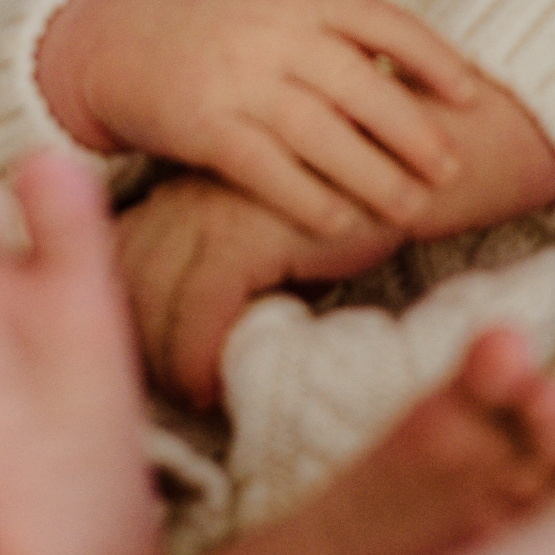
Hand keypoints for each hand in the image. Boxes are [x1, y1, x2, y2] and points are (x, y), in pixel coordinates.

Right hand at [38, 0, 477, 236]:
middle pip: (360, 85)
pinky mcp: (202, 126)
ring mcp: (235, 79)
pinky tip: (341, 225)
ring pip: (321, 134)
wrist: (103, 37)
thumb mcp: (264, 5)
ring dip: (373, 176)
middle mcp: (269, 33)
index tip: (471, 93)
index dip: (432, 56)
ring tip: (410, 209)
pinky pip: (268, 171)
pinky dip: (309, 200)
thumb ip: (322, 31)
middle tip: (452, 169)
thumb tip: (404, 68)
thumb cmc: (200, 28)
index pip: (379, 18)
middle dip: (412, 131)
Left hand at [117, 75, 554, 407]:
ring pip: (153, 297)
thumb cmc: (369, 192)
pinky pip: (199, 310)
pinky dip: (196, 358)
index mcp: (194, 182)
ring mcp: (213, 207)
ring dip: (160, 358)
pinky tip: (210, 391)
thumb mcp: (290, 215)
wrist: (429, 156)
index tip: (143, 356)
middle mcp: (191, 189)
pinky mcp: (248, 231)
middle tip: (156, 392)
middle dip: (133, 339)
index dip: (125, 306)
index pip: (125, 249)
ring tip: (185, 399)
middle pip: (126, 274)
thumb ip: (245, 243)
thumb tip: (213, 307)